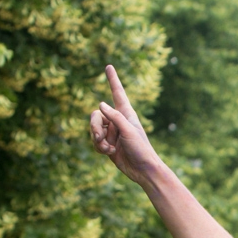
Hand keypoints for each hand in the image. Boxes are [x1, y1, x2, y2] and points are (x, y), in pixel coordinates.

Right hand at [88, 65, 165, 188]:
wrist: (143, 170)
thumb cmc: (141, 149)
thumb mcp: (129, 130)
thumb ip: (115, 117)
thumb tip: (100, 104)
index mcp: (126, 114)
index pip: (118, 93)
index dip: (113, 80)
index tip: (109, 66)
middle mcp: (118, 121)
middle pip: (96, 115)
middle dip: (95, 127)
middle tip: (101, 138)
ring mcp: (112, 133)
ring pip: (94, 129)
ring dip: (97, 139)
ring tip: (108, 148)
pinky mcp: (107, 145)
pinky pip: (95, 141)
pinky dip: (99, 147)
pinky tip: (109, 153)